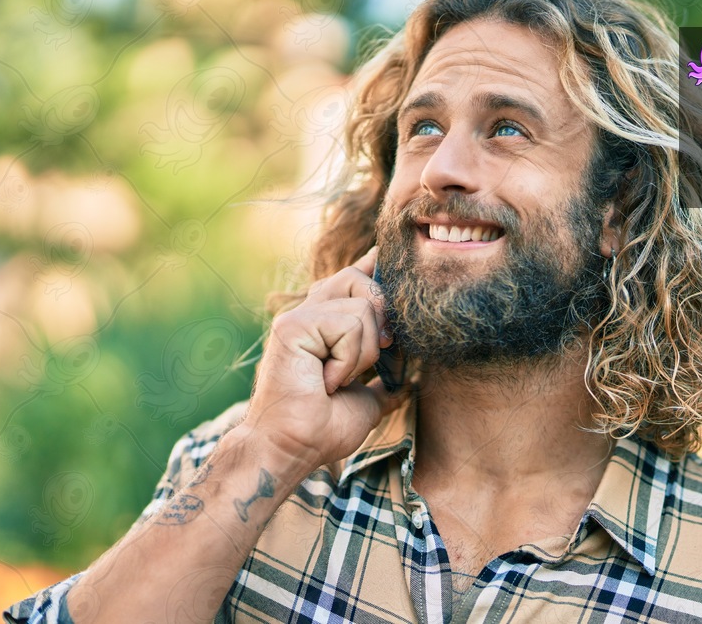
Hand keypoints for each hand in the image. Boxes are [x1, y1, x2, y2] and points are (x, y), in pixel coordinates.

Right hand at [243, 246, 399, 476]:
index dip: (372, 263)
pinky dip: (349, 359)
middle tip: (375, 358)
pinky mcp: (294, 325)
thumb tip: (409, 383)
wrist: (292, 449)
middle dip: (382, 317)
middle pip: (360, 278)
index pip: (352, 278)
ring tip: (339, 379)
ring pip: (363, 305)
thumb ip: (384, 384)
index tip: (385, 252)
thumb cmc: (321, 430)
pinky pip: (349, 324)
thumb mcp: (366, 401)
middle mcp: (310, 313)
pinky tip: (328, 381)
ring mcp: (299, 316)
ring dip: (365, 352)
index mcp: (324, 325)